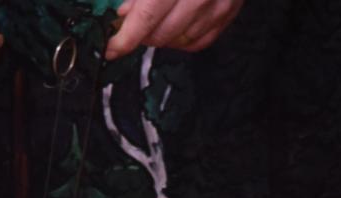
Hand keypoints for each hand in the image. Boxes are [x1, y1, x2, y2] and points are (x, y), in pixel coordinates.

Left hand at [106, 0, 243, 59]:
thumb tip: (125, 13)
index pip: (147, 17)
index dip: (125, 38)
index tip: (110, 49)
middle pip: (161, 33)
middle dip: (140, 34)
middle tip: (130, 22)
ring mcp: (219, 4)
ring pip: (179, 41)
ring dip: (160, 36)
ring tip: (152, 21)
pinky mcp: (230, 11)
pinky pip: (200, 41)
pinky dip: (181, 40)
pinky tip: (172, 26)